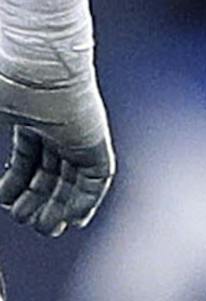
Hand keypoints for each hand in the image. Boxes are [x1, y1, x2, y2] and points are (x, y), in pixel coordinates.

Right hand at [0, 31, 112, 235]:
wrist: (35, 68)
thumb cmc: (6, 83)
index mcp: (29, 118)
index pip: (27, 158)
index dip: (16, 183)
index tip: (4, 202)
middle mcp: (57, 128)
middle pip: (51, 174)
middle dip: (38, 200)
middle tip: (26, 222)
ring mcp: (79, 136)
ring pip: (73, 181)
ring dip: (59, 207)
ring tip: (43, 228)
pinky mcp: (97, 144)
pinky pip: (96, 181)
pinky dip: (85, 202)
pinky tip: (71, 220)